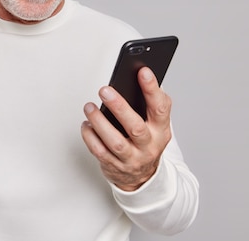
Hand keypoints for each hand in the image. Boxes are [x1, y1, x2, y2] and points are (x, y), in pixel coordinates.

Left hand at [81, 67, 172, 190]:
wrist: (143, 177)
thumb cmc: (146, 141)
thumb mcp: (156, 124)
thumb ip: (150, 102)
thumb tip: (137, 75)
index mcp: (161, 130)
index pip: (160, 108)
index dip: (152, 89)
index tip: (143, 71)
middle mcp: (149, 146)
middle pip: (135, 127)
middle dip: (119, 107)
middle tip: (104, 90)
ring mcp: (132, 158)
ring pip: (115, 142)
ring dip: (100, 123)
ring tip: (89, 107)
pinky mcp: (115, 166)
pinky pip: (100, 152)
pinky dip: (90, 137)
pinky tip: (86, 124)